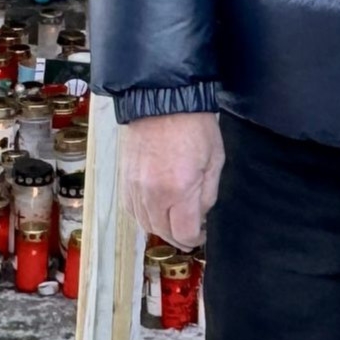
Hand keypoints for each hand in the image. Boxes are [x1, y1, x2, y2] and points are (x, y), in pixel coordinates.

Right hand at [119, 112, 223, 249]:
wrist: (163, 100)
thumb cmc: (194, 126)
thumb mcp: (215, 161)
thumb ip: (207, 195)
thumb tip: (200, 216)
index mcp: (179, 190)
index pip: (184, 233)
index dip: (195, 239)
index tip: (202, 234)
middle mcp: (152, 195)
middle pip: (162, 233)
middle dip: (179, 236)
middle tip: (191, 230)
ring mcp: (134, 188)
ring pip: (145, 224)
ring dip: (161, 228)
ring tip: (175, 220)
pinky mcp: (124, 180)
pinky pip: (131, 210)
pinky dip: (144, 215)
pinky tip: (156, 210)